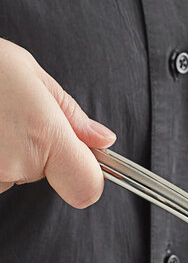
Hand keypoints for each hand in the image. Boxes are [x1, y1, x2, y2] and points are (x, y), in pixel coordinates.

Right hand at [0, 38, 115, 207]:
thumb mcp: (30, 74)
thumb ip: (71, 114)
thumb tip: (102, 141)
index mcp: (43, 135)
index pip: (87, 188)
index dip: (88, 178)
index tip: (81, 164)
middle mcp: (15, 163)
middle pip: (46, 175)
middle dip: (37, 152)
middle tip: (12, 118)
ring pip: (13, 175)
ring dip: (7, 154)